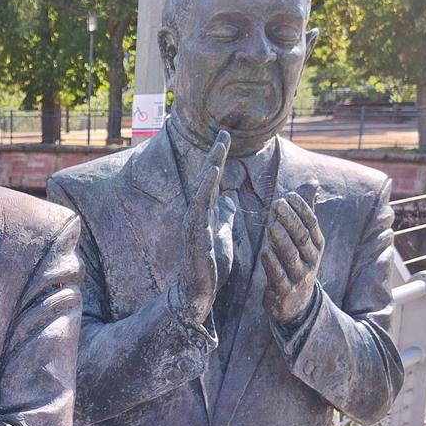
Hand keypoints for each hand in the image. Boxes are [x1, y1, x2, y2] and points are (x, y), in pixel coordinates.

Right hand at [174, 130, 235, 325]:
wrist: (198, 292)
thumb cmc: (210, 265)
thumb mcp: (223, 234)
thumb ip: (225, 215)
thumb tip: (231, 196)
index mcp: (207, 213)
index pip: (215, 180)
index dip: (220, 158)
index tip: (227, 136)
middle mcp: (198, 214)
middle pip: (207, 180)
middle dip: (215, 156)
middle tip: (224, 133)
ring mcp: (194, 225)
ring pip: (202, 192)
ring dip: (210, 171)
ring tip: (218, 152)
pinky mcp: (195, 237)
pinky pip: (199, 211)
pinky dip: (205, 194)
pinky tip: (212, 180)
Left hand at [263, 186, 323, 325]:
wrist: (296, 302)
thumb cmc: (297, 262)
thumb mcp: (305, 239)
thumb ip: (306, 212)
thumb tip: (313, 182)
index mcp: (316, 245)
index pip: (312, 224)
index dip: (302, 209)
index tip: (288, 195)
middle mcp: (312, 259)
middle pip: (302, 238)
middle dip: (291, 220)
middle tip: (276, 204)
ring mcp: (300, 276)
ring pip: (292, 256)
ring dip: (281, 240)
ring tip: (271, 226)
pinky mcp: (286, 290)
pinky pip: (279, 276)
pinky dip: (272, 264)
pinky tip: (264, 252)